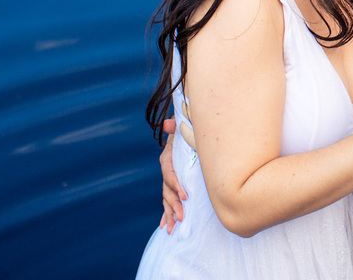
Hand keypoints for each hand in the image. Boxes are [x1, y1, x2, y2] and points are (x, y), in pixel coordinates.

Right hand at [159, 118, 187, 233]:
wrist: (187, 133)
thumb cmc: (187, 131)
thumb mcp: (183, 128)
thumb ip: (176, 127)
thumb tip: (169, 123)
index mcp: (168, 158)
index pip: (170, 174)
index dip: (176, 186)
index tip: (185, 196)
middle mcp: (167, 171)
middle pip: (167, 190)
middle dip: (174, 205)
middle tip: (182, 217)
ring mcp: (169, 180)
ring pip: (167, 199)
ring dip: (169, 213)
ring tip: (173, 228)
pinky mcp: (174, 186)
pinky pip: (168, 201)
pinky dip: (166, 214)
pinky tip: (165, 226)